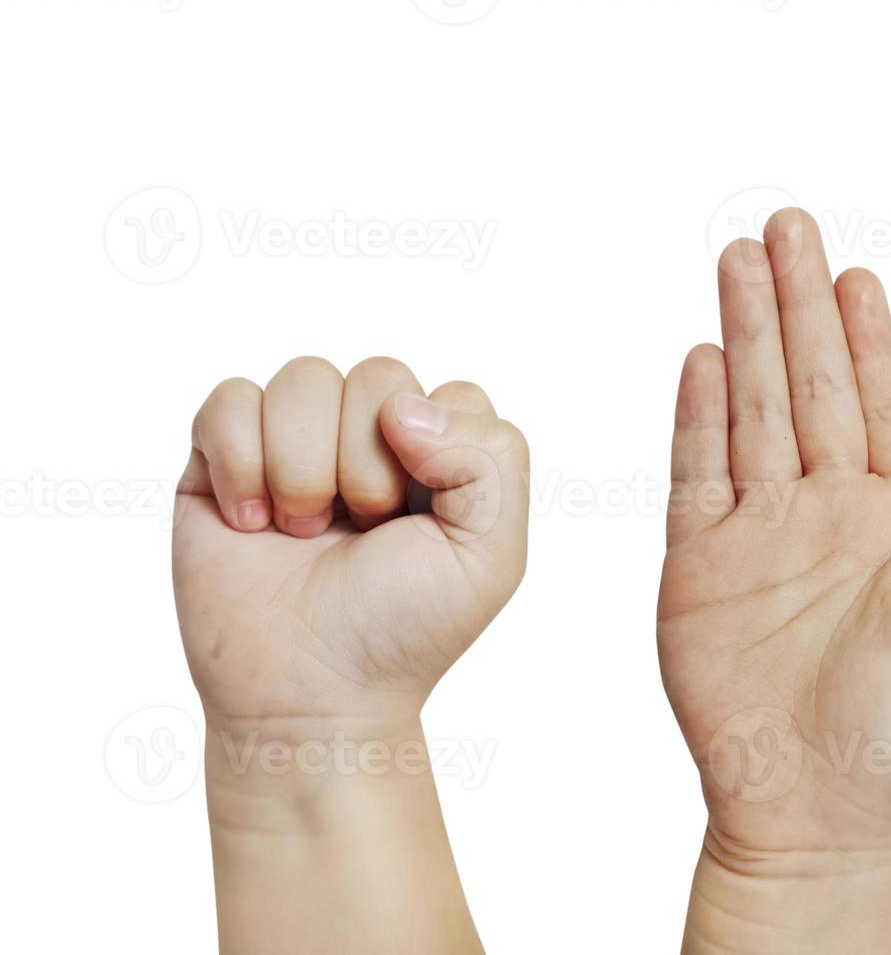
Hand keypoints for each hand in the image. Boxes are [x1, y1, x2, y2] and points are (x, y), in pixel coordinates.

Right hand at [172, 356, 522, 953]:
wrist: (310, 694)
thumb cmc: (404, 628)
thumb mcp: (490, 555)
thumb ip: (490, 461)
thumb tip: (405, 406)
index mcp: (442, 454)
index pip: (451, 396)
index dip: (436, 454)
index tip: (416, 520)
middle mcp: (370, 438)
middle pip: (378, 375)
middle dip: (369, 462)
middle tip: (360, 530)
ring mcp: (296, 443)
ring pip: (304, 377)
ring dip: (304, 464)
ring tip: (303, 531)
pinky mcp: (223, 459)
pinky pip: (229, 399)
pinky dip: (240, 462)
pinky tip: (251, 522)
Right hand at [658, 208, 890, 874]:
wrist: (825, 821)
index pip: (885, 404)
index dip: (869, 336)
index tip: (857, 272)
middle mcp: (832, 515)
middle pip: (812, 384)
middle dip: (799, 303)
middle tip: (787, 225)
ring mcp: (763, 539)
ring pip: (753, 410)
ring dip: (748, 335)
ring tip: (738, 261)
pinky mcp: (700, 573)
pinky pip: (696, 477)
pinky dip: (698, 417)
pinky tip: (704, 357)